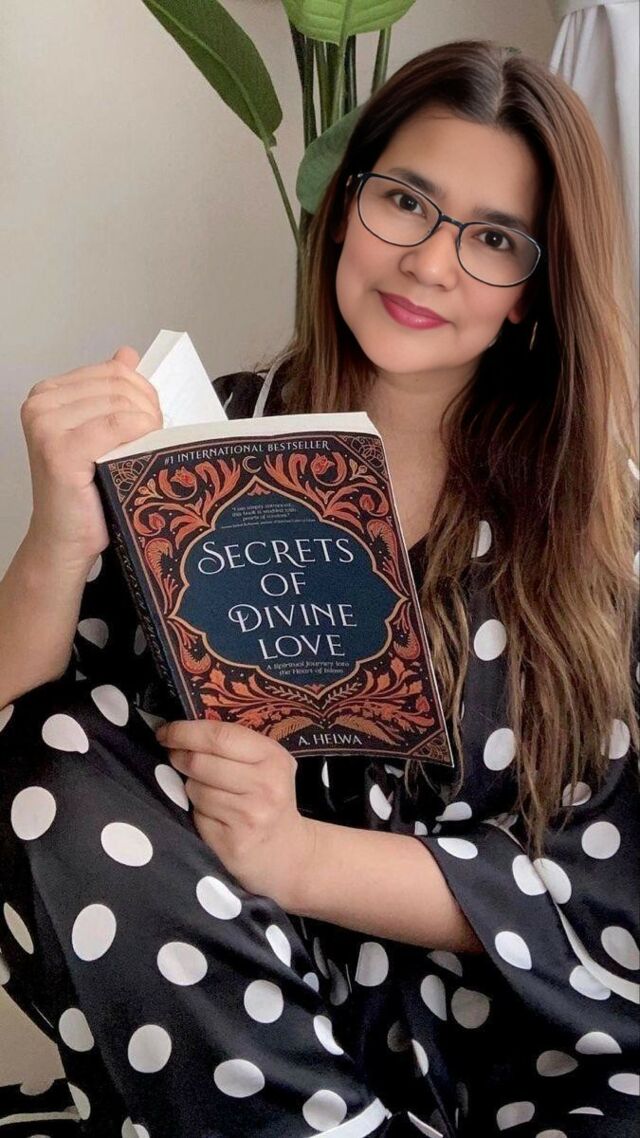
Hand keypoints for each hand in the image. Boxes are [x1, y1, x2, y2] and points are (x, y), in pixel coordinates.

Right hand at [20, 346, 162, 569]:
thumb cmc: (87, 491)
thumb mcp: (101, 432)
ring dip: (147, 426)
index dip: (143, 394)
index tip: (151, 422)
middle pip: (119, 384)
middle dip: (148, 409)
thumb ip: (110, 393)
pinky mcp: (58, 450)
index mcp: (49, 393)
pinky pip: (115, 425)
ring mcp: (45, 426)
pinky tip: (140, 453)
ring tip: (145, 451)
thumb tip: (127, 353)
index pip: (113, 371)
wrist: (67, 539)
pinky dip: (139, 435)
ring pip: (120, 404)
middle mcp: (40, 404)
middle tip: (154, 439)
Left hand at [155, 719, 316, 908]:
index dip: (185, 732)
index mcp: (274, 758)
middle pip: (200, 762)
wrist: (287, 852)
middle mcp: (265, 786)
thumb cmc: (269, 798)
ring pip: (195, 789)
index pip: (219, 736)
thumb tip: (182, 731)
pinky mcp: (232, 842)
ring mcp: (249, 816)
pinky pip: (197, 816)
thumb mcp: (266, 764)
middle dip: (180, 757)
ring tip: (208, 791)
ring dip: (191, 787)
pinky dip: (198, 812)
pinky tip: (213, 815)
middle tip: (175, 756)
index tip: (165, 732)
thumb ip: (234, 746)